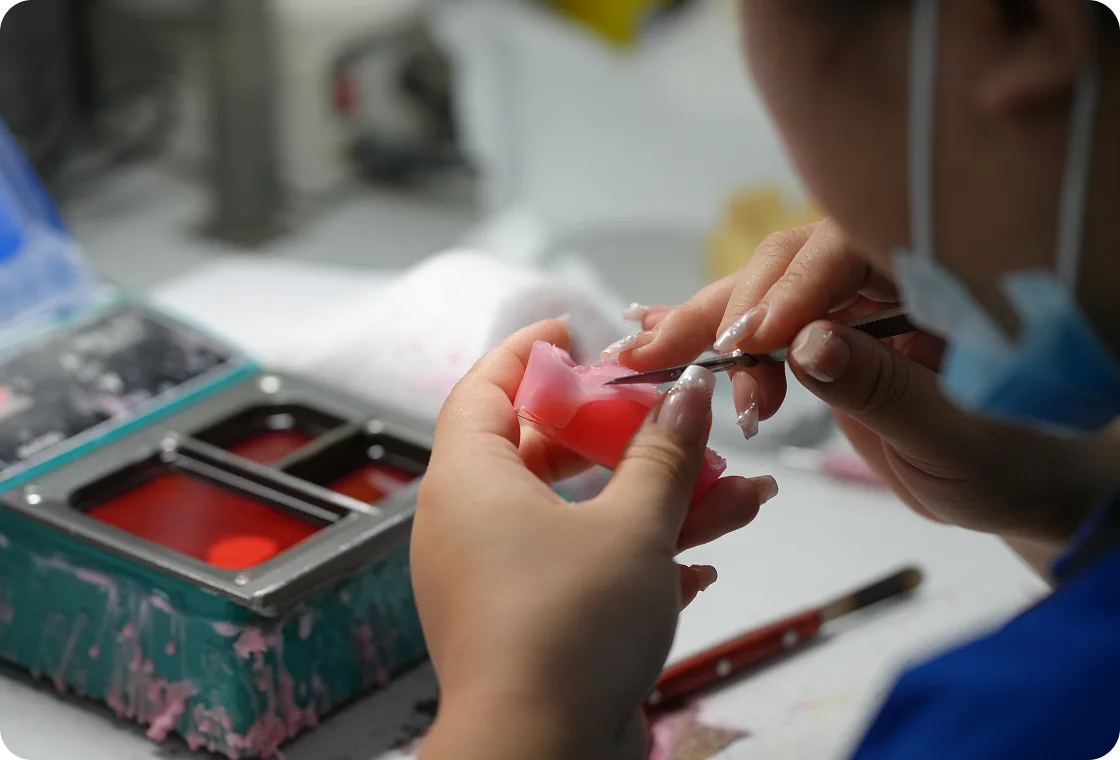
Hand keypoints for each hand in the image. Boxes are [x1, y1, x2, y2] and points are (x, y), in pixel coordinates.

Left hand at [413, 320, 775, 759]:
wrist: (536, 753)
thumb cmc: (567, 629)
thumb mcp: (632, 525)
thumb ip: (662, 454)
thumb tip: (688, 394)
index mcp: (469, 479)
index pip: (484, 386)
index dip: (527, 352)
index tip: (571, 329)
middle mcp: (466, 521)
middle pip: (540, 449)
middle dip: (619, 435)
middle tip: (665, 417)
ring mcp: (491, 575)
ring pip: (574, 513)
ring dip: (651, 501)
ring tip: (732, 494)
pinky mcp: (520, 620)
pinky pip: (574, 564)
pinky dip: (630, 554)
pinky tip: (700, 560)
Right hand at [622, 219, 1117, 542]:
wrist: (1010, 487)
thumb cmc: (1008, 461)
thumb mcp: (955, 434)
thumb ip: (884, 388)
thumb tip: (806, 344)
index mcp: (932, 274)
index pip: (847, 251)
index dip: (794, 287)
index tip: (755, 339)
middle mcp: (879, 276)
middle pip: (784, 268)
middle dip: (724, 311)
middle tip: (663, 353)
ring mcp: (841, 308)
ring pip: (757, 298)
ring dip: (701, 331)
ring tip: (645, 359)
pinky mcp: (814, 342)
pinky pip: (753, 332)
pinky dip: (703, 339)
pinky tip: (653, 337)